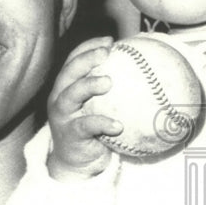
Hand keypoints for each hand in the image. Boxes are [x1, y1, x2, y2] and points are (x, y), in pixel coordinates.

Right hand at [47, 36, 122, 180]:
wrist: (76, 163)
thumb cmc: (93, 130)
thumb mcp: (100, 107)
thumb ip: (114, 90)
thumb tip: (145, 71)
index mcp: (67, 86)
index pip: (74, 60)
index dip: (89, 47)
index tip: (110, 41)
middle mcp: (60, 97)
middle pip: (69, 72)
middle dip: (86, 58)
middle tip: (106, 53)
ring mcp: (62, 116)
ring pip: (70, 95)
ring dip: (88, 85)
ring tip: (108, 82)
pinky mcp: (69, 135)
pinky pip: (85, 126)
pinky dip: (101, 123)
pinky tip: (118, 124)